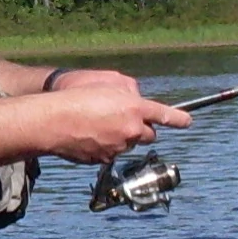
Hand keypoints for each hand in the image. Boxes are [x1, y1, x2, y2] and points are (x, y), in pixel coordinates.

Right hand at [33, 80, 191, 165]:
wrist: (50, 120)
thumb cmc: (75, 93)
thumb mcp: (107, 79)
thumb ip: (128, 88)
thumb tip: (136, 97)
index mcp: (134, 109)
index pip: (163, 114)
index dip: (178, 118)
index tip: (187, 122)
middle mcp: (130, 131)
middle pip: (147, 135)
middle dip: (141, 128)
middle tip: (123, 117)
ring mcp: (116, 148)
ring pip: (127, 144)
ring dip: (120, 136)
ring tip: (95, 123)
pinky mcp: (102, 160)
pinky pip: (110, 153)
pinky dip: (104, 145)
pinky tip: (87, 134)